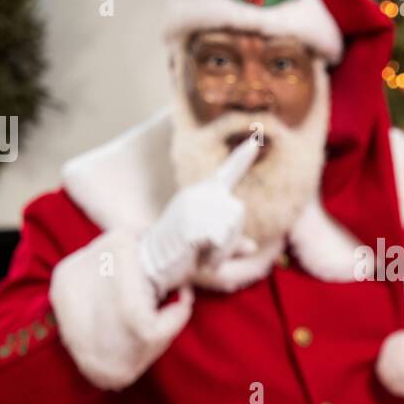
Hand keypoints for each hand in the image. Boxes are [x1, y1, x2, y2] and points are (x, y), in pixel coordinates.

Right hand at [138, 137, 260, 293]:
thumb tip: (252, 246)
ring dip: (223, 250)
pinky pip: (221, 241)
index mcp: (201, 195)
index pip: (227, 172)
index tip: (256, 140)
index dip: (242, 157)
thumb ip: (229, 243)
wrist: (147, 264)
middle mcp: (198, 195)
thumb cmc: (178, 256)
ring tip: (199, 254)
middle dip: (232, 237)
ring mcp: (193, 207)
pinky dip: (214, 257)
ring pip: (232, 226)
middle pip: (237, 211)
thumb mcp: (207, 247)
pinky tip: (196, 259)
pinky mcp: (191, 223)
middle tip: (207, 251)